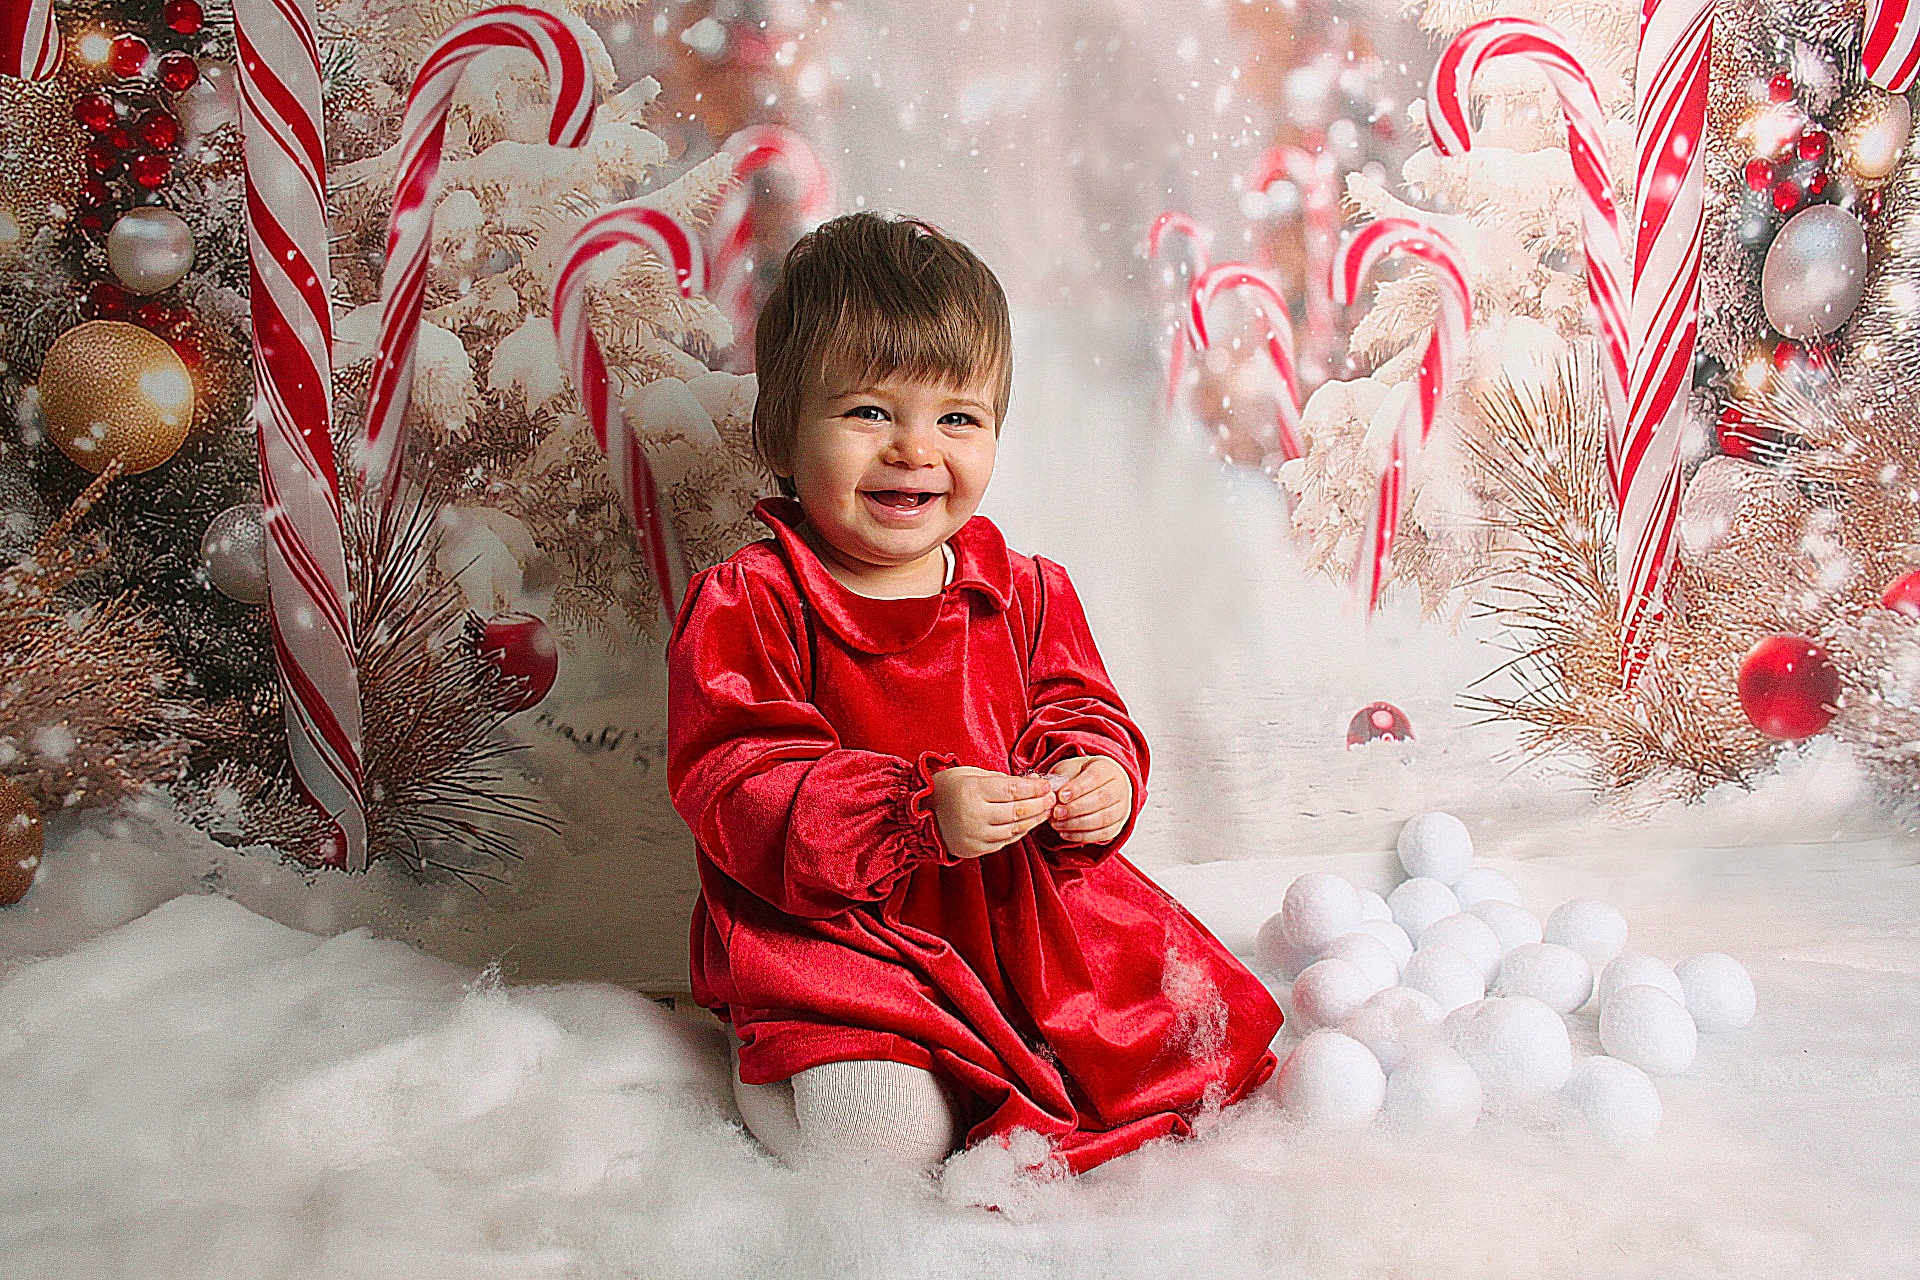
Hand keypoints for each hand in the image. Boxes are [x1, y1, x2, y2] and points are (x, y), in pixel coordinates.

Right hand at [932, 766, 1060, 859]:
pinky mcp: (974, 849)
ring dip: (1034, 820)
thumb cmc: (948, 788)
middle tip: (1052, 798)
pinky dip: (1019, 832)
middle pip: (1018, 811)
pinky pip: (1004, 841)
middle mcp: (974, 816)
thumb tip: (1031, 784)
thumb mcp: (971, 774)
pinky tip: (1028, 823)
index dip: (1034, 788)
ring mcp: (974, 836)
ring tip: (1045, 811)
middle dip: (1040, 804)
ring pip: (1015, 829)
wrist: (920, 814)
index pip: (1013, 791)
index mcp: (972, 792)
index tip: (1046, 785)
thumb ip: (1000, 779)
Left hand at [1042, 755, 1130, 845]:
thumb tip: (1051, 794)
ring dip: (1077, 824)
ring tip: (1057, 824)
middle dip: (1076, 808)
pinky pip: (1102, 834)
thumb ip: (1061, 779)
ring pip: (1103, 819)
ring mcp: (1122, 809)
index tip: (1061, 796)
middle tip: (1056, 813)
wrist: (1097, 787)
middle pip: (1102, 799)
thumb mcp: (1069, 770)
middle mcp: (1120, 788)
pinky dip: (1082, 836)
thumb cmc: (1080, 777)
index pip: (1095, 777)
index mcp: (1108, 769)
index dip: (1078, 788)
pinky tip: (1065, 833)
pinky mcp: (1117, 826)